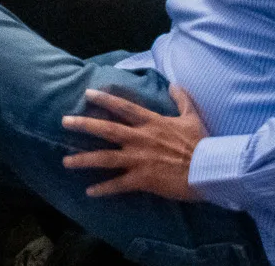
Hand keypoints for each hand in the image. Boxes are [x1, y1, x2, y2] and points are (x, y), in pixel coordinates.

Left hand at [62, 86, 207, 201]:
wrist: (210, 169)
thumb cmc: (202, 143)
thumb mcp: (192, 116)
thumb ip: (182, 99)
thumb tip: (174, 84)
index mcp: (151, 123)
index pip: (123, 107)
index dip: (104, 100)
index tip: (87, 94)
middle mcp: (140, 139)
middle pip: (106, 130)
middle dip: (83, 125)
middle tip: (64, 122)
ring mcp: (139, 159)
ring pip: (105, 158)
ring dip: (84, 159)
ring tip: (66, 161)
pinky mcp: (143, 179)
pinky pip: (118, 184)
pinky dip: (103, 189)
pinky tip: (89, 191)